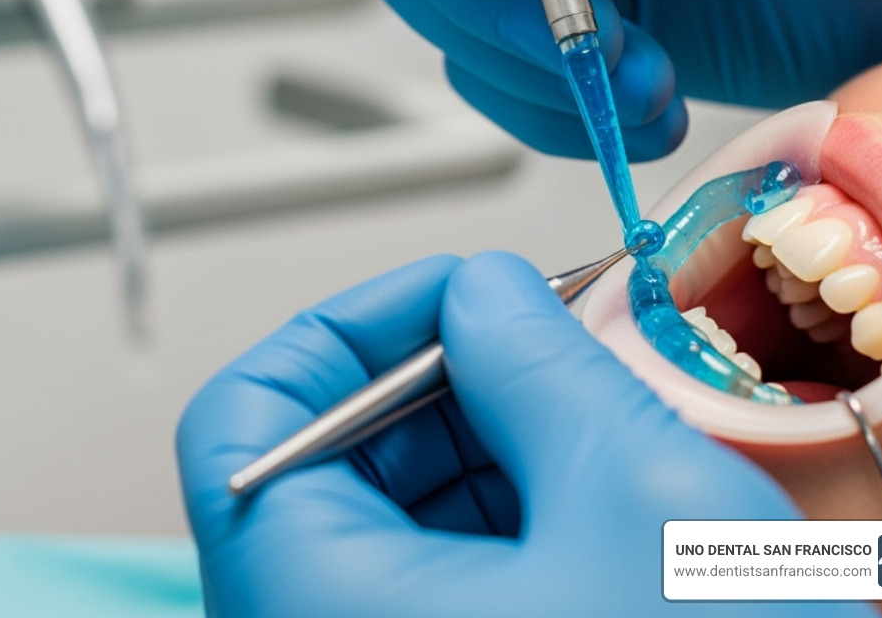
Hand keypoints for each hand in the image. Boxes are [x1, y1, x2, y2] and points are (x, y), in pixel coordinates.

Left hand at [177, 253, 874, 616]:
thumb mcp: (641, 500)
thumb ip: (539, 367)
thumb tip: (483, 293)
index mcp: (315, 600)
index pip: (240, 424)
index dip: (337, 335)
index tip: (446, 295)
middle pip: (323, 466)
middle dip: (433, 384)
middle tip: (538, 342)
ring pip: (390, 526)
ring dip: (481, 449)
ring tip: (586, 422)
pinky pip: (443, 585)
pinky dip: (507, 521)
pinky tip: (594, 500)